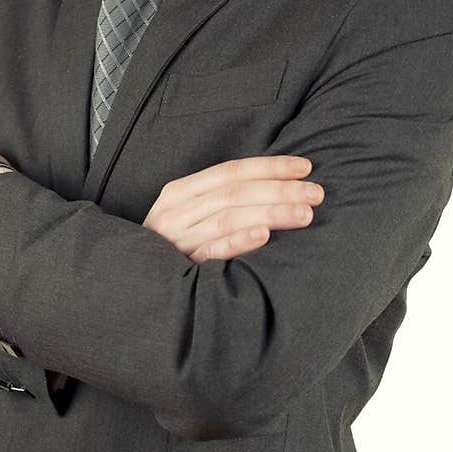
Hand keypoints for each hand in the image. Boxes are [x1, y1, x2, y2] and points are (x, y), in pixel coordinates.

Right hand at [143, 155, 324, 261]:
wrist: (136, 284)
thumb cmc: (171, 246)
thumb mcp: (188, 214)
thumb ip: (220, 199)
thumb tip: (275, 185)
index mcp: (180, 192)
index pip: (231, 171)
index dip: (270, 167)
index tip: (305, 167)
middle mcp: (177, 212)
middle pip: (236, 193)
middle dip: (280, 190)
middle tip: (316, 193)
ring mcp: (178, 240)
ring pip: (230, 218)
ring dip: (271, 213)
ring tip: (305, 214)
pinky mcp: (182, 269)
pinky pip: (213, 252)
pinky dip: (239, 241)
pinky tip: (264, 236)